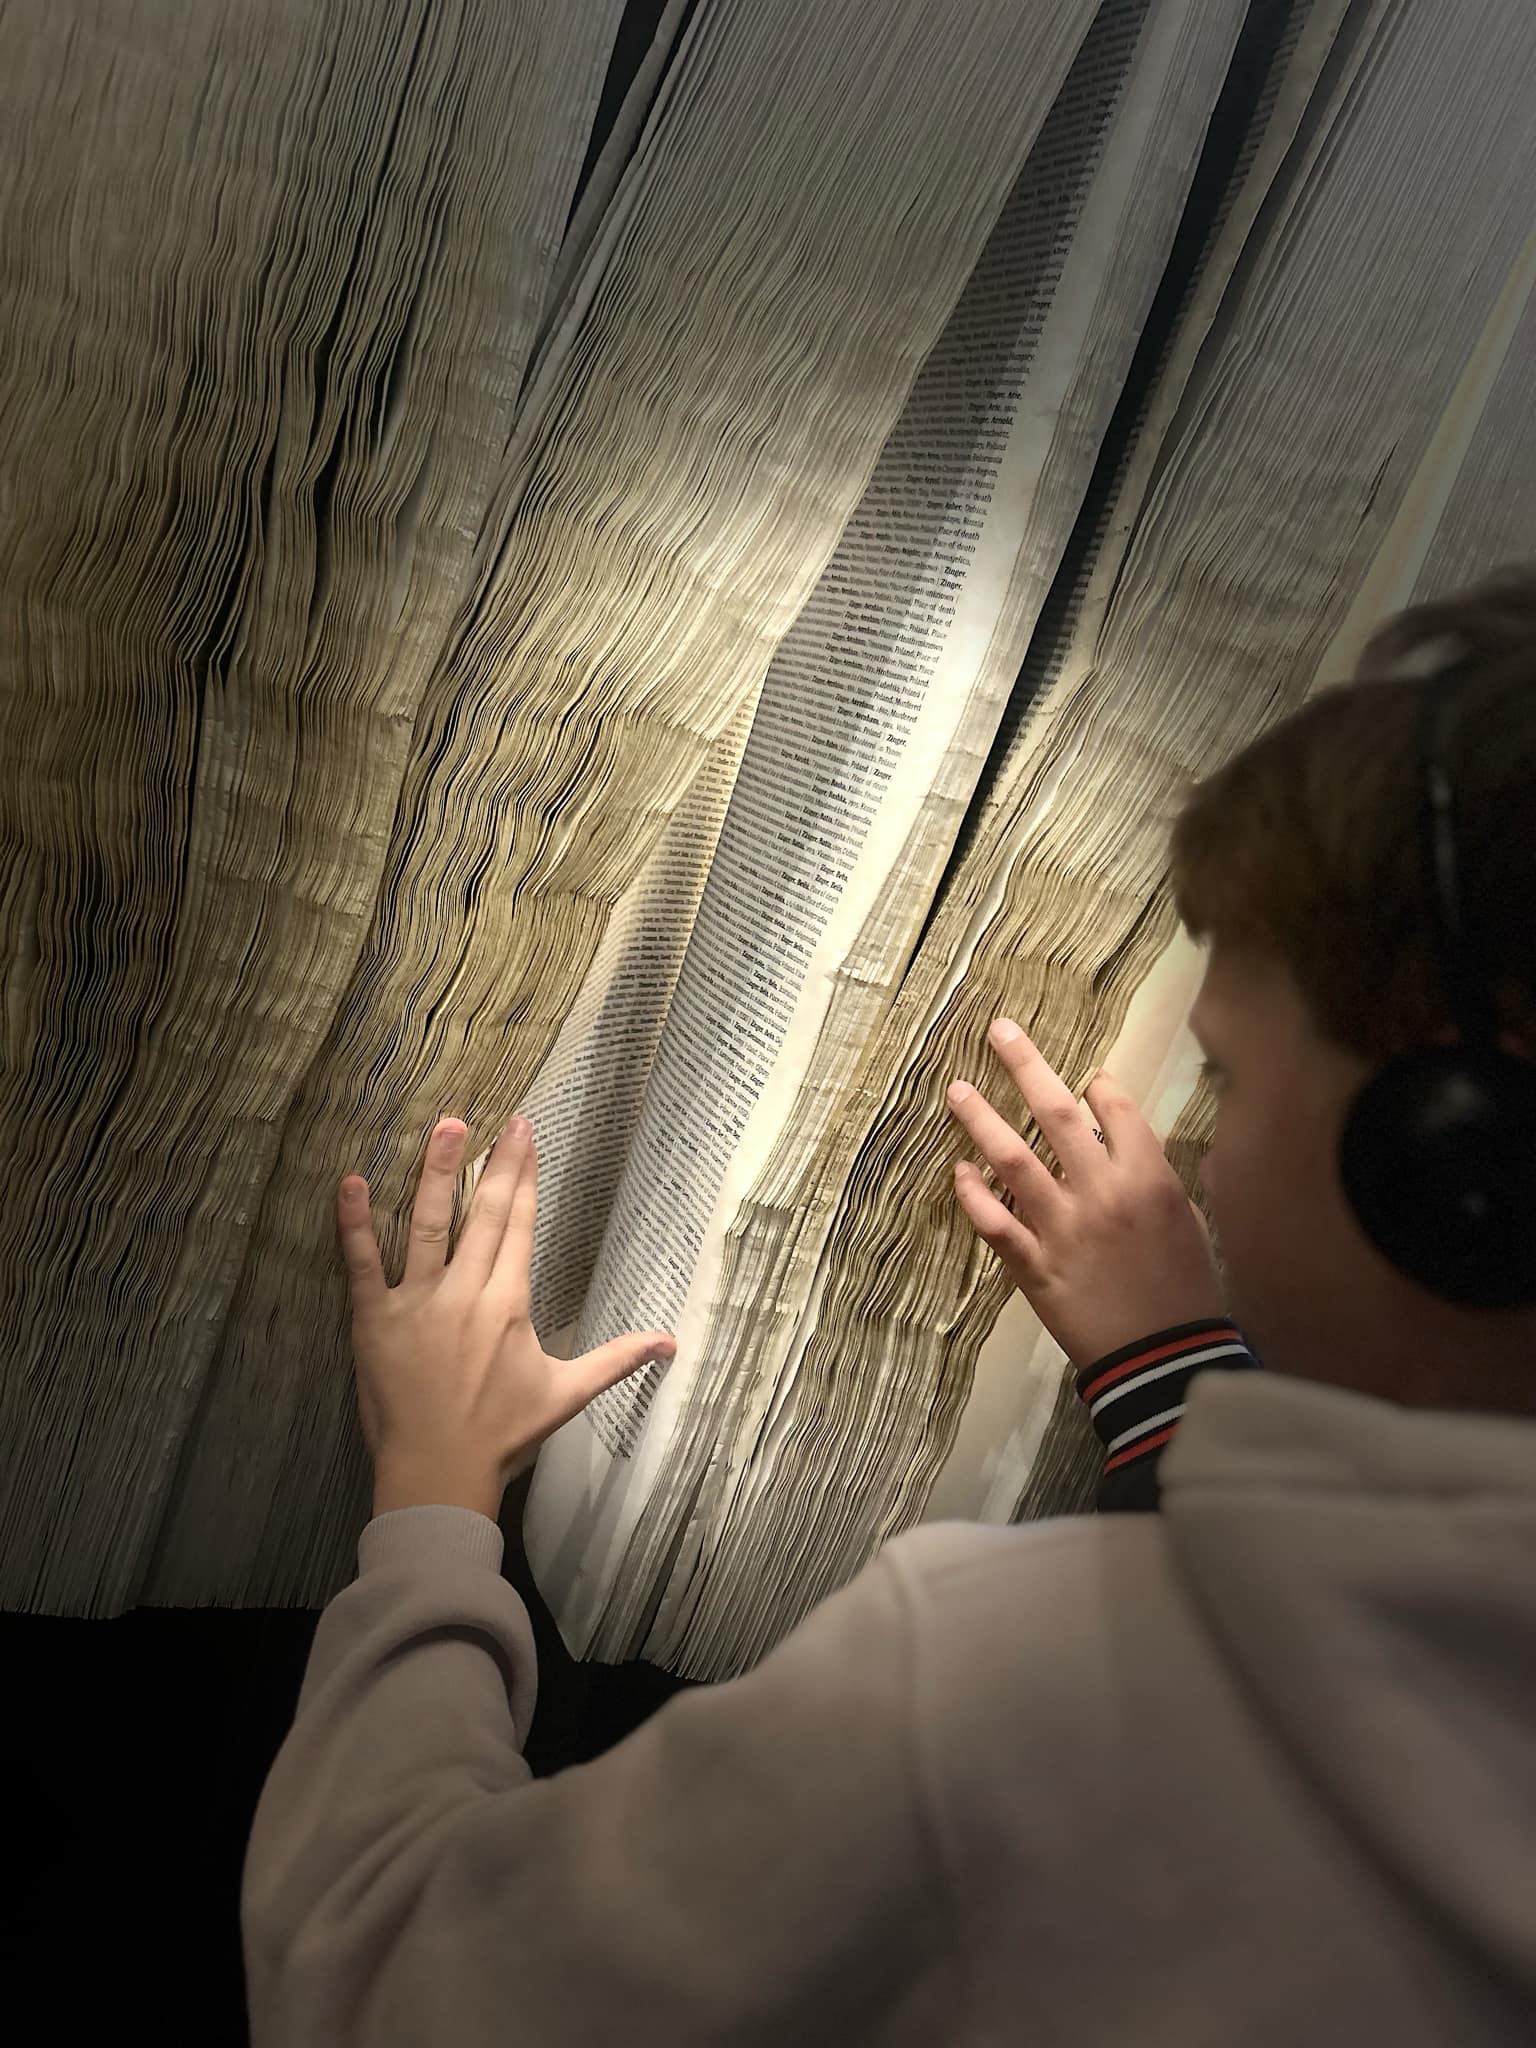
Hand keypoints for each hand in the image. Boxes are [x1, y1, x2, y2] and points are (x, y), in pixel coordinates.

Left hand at [338, 1115, 675, 1520]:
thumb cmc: (502, 1436)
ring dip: (434, 1172)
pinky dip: (354, 1225)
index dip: (523, 1177)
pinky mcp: (373, 1322)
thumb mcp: (566, 1395)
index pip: (519, 1226)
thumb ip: (616, 1361)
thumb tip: (670, 1343)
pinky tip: (350, 1183)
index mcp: (509, 1305)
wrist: (438, 1477)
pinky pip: (361, 1265)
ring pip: (426, 1225)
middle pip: (482, 1214)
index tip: (525, 1135)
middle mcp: (465, 1294)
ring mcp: (416, 1304)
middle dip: (494, 1162)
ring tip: (446, 1127)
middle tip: (501, 1119)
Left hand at [946, 1018, 1222, 1368]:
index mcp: (1148, 1178)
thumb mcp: (1185, 1220)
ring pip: (1012, 1160)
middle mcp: (1102, 1192)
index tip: (1084, 1075)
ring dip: (980, 1120)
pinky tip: (958, 1171)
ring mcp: (1063, 1228)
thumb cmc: (1187, 1291)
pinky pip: (994, 1223)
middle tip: (997, 1030)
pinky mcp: (1035, 1266)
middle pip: (1056, 1114)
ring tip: (956, 1089)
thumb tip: (1116, 1138)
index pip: (1114, 1108)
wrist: (1166, 1359)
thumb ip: (1150, 1175)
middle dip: (1024, 1065)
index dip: (1096, 1084)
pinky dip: (973, 1195)